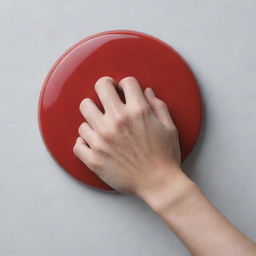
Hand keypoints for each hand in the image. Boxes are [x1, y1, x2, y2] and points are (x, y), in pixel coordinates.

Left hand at [73, 76, 181, 193]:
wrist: (158, 184)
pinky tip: (93, 142)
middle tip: (108, 95)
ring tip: (102, 123)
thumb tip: (147, 92)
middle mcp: (117, 121)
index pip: (126, 82)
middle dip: (105, 87)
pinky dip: (84, 141)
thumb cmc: (165, 156)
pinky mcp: (94, 158)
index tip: (125, 91)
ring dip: (94, 115)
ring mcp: (102, 139)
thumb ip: (158, 106)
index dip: (127, 84)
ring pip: (85, 112)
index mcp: (137, 112)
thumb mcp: (169, 127)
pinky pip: (78, 142)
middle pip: (100, 87)